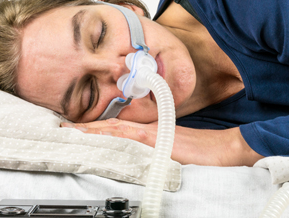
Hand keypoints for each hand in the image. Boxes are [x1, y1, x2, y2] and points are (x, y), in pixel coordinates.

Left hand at [61, 118, 263, 165]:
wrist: (226, 149)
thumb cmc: (206, 154)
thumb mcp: (175, 155)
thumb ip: (157, 154)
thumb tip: (140, 161)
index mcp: (152, 133)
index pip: (119, 129)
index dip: (97, 128)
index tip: (77, 129)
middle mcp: (149, 129)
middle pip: (112, 126)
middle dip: (87, 127)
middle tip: (63, 126)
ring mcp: (152, 133)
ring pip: (115, 128)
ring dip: (92, 129)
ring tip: (69, 130)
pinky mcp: (158, 139)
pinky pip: (128, 135)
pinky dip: (110, 134)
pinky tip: (97, 135)